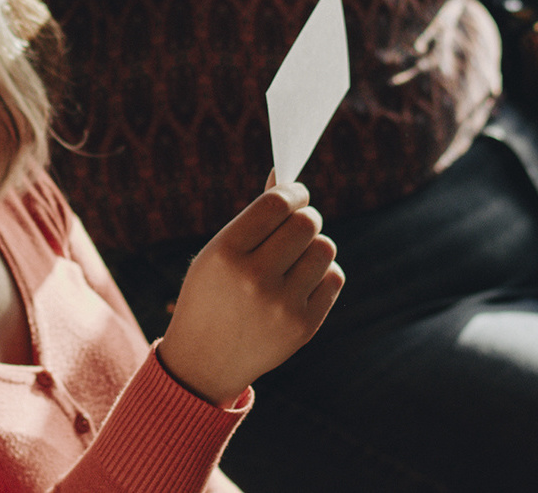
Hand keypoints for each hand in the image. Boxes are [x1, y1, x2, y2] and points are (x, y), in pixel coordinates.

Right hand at [156, 179, 344, 406]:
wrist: (203, 362)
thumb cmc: (213, 294)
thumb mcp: (218, 252)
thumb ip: (254, 216)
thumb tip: (285, 176)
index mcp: (226, 253)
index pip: (277, 203)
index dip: (293, 192)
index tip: (295, 194)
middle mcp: (254, 279)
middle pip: (307, 222)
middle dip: (306, 217)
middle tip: (296, 225)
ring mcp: (281, 305)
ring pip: (325, 247)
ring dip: (314, 246)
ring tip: (295, 259)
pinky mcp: (303, 326)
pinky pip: (334, 277)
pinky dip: (322, 274)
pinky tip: (300, 283)